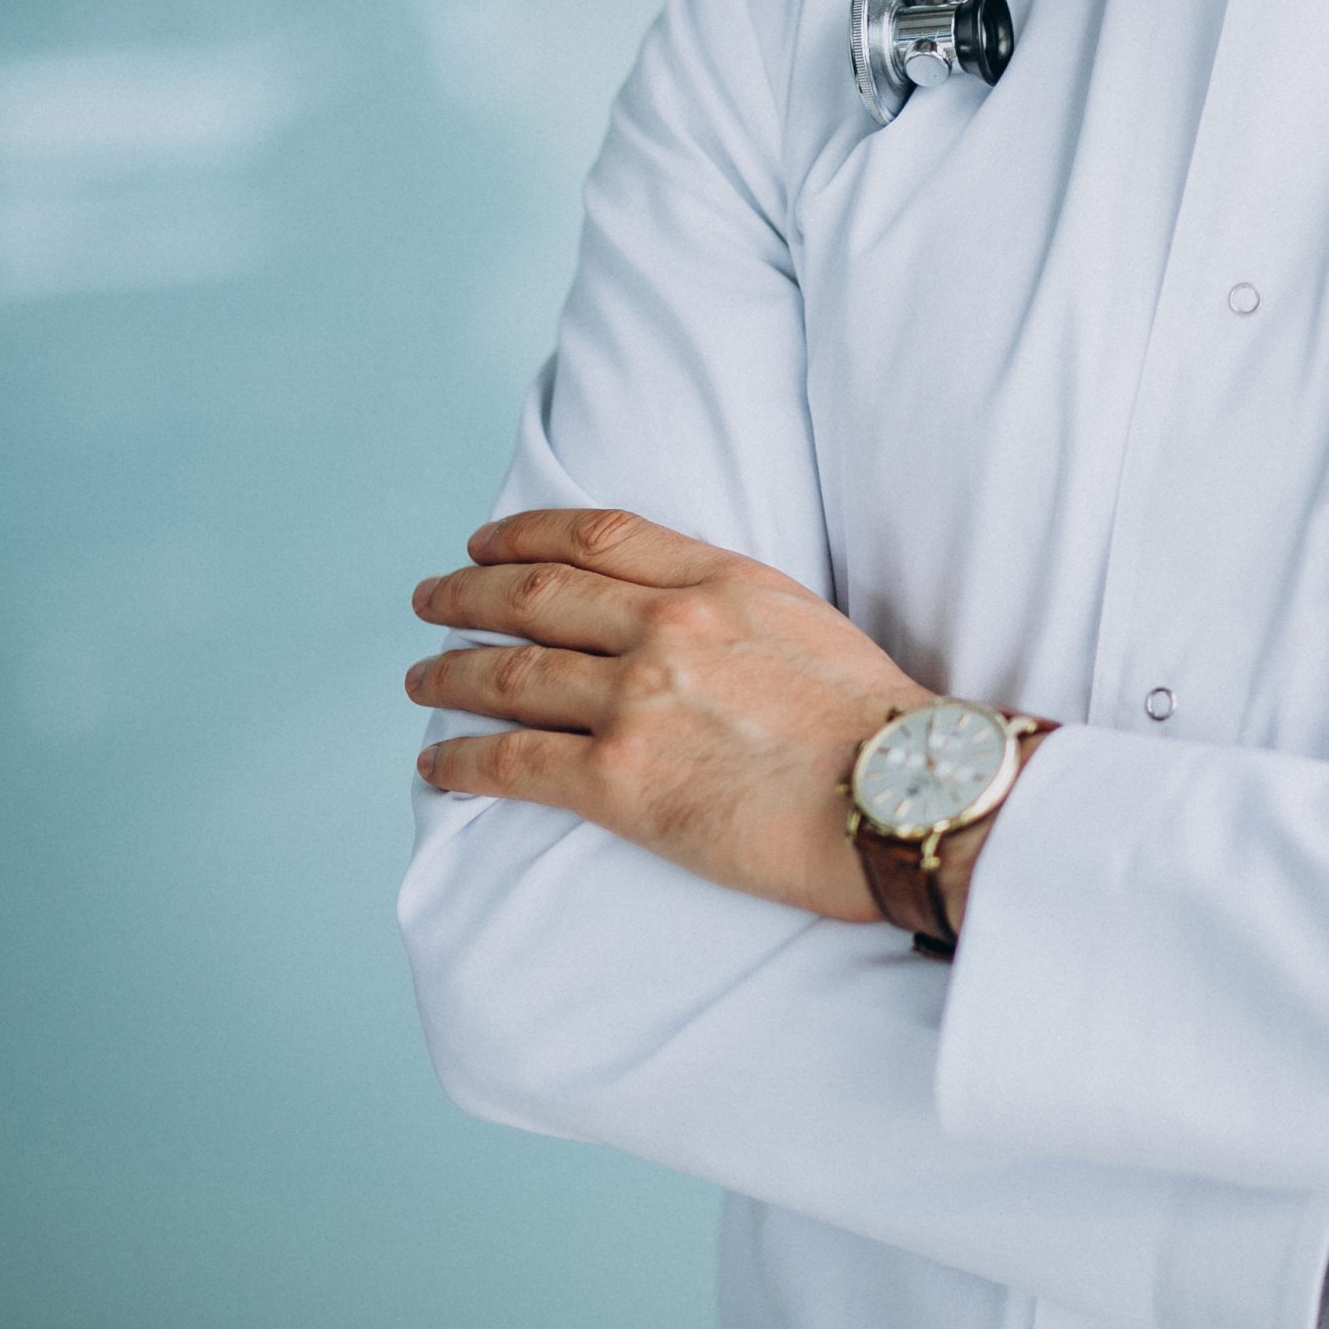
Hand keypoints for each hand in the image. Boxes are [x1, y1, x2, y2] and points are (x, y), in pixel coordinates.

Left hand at [406, 510, 931, 921]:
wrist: (907, 794)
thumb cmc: (880, 728)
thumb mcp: (807, 624)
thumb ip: (736, 611)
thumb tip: (687, 625)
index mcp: (719, 579)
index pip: (596, 535)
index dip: (525, 534)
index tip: (488, 541)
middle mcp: (667, 627)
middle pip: (532, 594)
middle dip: (466, 593)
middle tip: (431, 599)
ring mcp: (638, 701)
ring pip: (506, 673)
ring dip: (449, 674)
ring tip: (421, 680)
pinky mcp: (620, 781)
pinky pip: (511, 762)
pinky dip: (460, 761)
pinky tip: (436, 766)